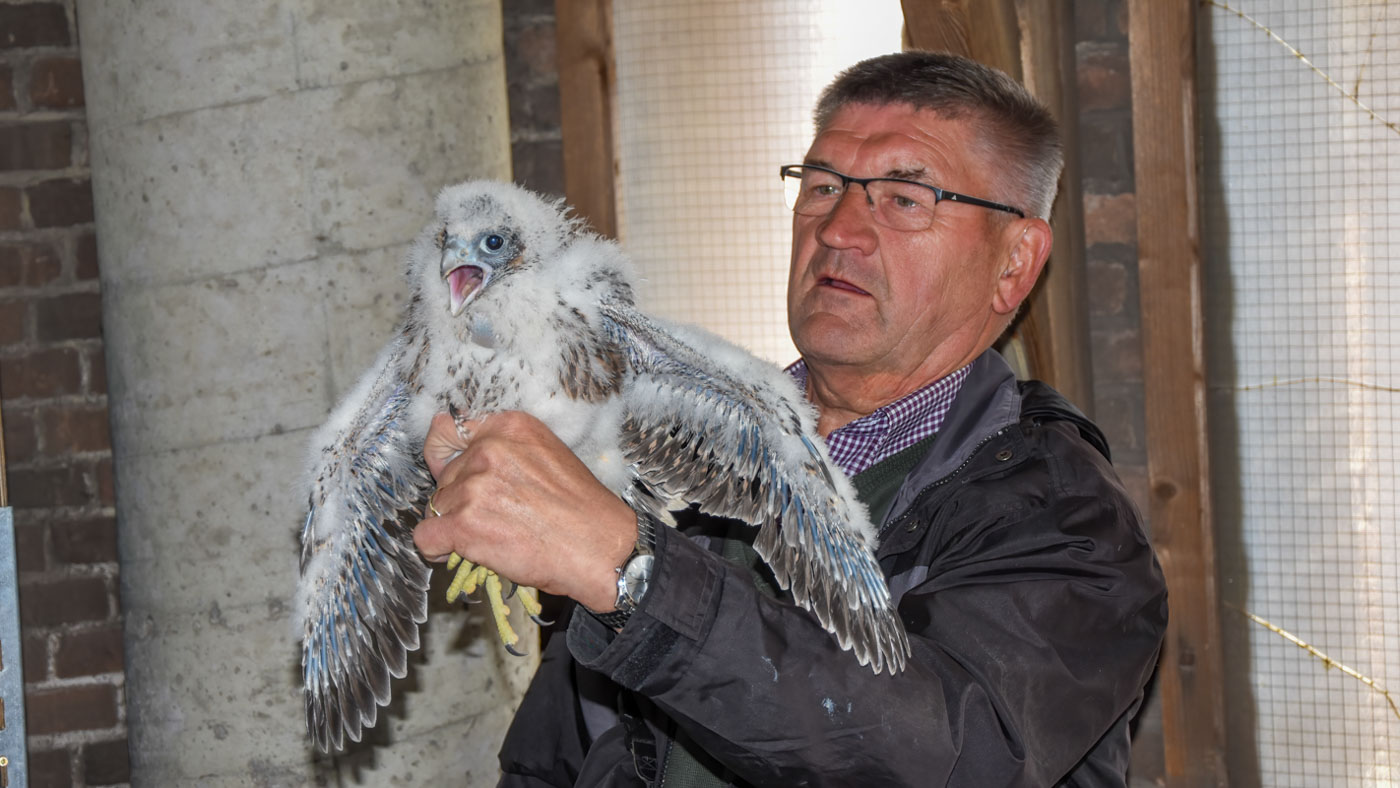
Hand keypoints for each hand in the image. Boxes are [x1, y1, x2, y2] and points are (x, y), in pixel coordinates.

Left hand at [413, 411, 636, 611]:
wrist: (601, 550)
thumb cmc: (583, 512)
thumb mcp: (548, 457)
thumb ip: (507, 452)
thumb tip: (460, 458)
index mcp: (509, 428)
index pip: (448, 430)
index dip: (445, 456)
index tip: (451, 472)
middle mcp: (488, 450)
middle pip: (445, 477)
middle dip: (461, 499)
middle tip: (497, 518)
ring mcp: (474, 486)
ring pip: (437, 508)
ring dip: (456, 526)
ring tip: (492, 538)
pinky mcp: (463, 523)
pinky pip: (426, 537)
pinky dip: (438, 549)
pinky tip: (464, 553)